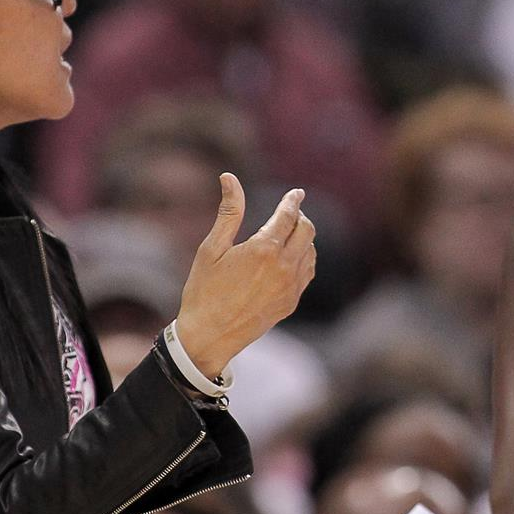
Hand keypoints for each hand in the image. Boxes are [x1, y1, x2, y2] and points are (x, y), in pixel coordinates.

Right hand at [175, 174, 315, 376]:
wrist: (209, 336)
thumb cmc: (203, 290)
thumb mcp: (211, 248)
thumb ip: (228, 212)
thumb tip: (229, 177)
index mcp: (263, 249)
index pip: (288, 215)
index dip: (293, 201)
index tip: (296, 192)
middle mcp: (283, 267)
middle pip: (307, 231)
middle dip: (300, 217)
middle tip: (289, 212)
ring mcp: (290, 287)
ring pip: (310, 252)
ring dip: (303, 238)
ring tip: (288, 233)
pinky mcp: (291, 302)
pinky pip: (307, 272)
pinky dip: (303, 258)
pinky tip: (290, 257)